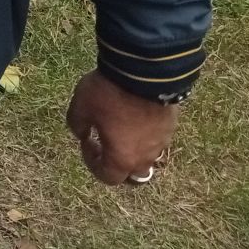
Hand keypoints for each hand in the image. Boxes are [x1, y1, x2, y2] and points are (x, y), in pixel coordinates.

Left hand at [65, 69, 177, 184]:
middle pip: (132, 174)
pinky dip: (144, 135)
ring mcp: (162, 142)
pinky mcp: (171, 126)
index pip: (108, 176)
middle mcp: (146, 156)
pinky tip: (134, 116)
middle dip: (117, 164)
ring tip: (120, 128)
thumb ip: (77, 126)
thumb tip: (83, 133)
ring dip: (132, 149)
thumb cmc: (109, 94)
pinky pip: (156, 139)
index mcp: (122, 158)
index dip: (92, 162)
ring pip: (147, 157)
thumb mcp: (80, 108)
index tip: (87, 141)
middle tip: (105, 144)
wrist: (144, 72)